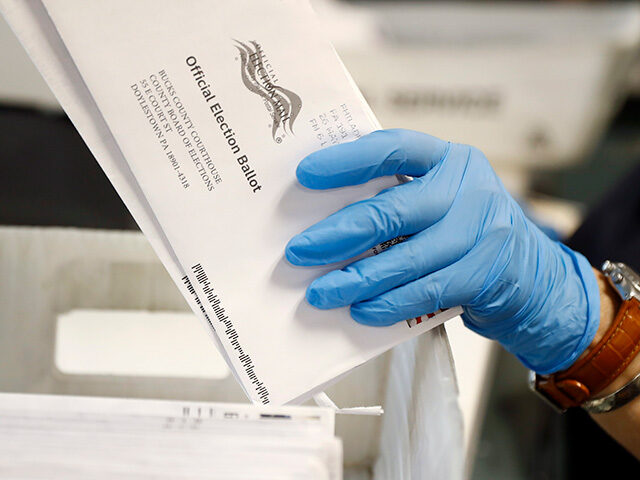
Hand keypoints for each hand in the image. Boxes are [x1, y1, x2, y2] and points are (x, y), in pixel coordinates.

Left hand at [286, 129, 599, 373]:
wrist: (531, 273)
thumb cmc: (463, 230)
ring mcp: (482, 231)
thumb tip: (323, 219)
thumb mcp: (438, 199)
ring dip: (357, 279)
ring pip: (407, 258)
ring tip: (320, 293)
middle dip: (339, 234)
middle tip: (299, 252)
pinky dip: (390, 303)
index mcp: (447, 159)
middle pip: (393, 209)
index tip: (305, 174)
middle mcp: (468, 187)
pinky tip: (361, 311)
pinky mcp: (486, 273)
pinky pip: (427, 291)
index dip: (348, 160)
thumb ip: (397, 198)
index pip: (394, 147)